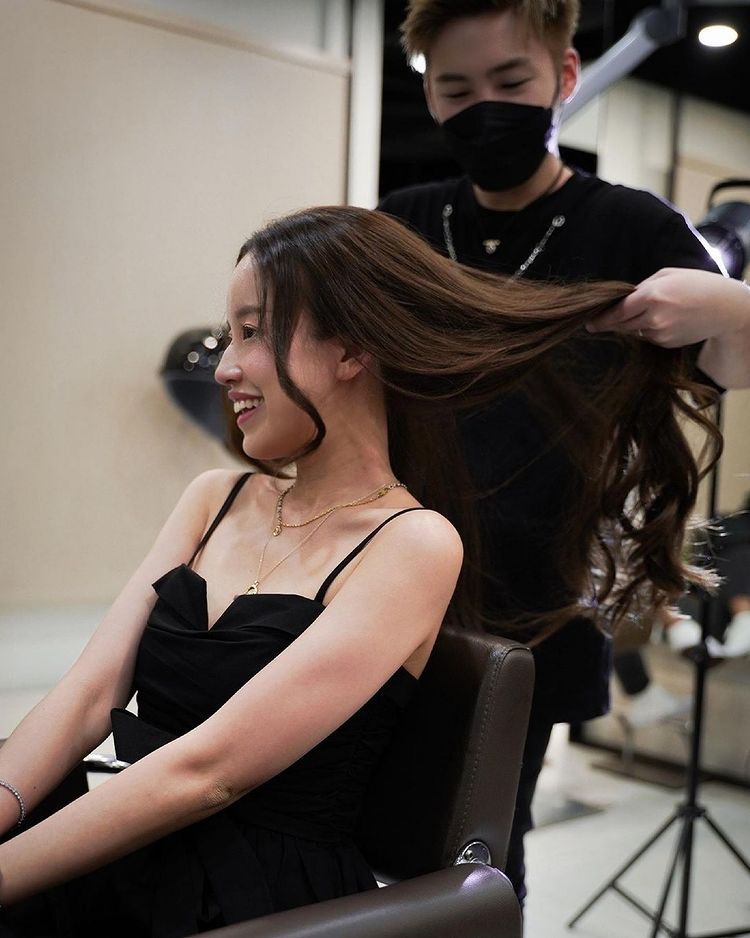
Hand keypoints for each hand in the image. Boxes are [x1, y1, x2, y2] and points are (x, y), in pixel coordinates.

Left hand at [586, 268, 749, 347]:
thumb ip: (642, 287)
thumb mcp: (667, 275)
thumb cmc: (697, 285)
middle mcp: (654, 317)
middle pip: (620, 325)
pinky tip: (664, 320)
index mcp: (652, 295)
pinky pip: (647, 337)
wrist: (725, 308)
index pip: (617, 312)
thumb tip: (622, 298)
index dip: (600, 319)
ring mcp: (660, 333)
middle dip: (610, 323)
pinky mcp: (666, 343)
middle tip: (597, 323)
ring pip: (633, 332)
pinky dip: (648, 330)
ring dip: (632, 324)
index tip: (588, 324)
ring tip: (650, 312)